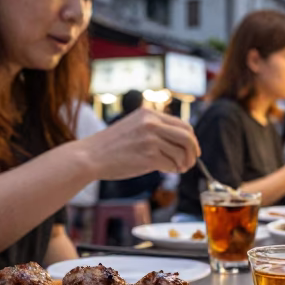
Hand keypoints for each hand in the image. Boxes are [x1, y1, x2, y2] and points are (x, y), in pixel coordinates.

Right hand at [79, 109, 199, 178]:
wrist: (90, 156)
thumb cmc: (110, 146)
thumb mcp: (133, 126)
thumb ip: (154, 129)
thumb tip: (180, 142)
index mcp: (149, 114)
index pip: (182, 124)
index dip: (191, 139)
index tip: (193, 150)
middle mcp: (152, 123)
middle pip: (187, 137)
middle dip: (193, 152)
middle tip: (191, 162)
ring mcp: (151, 139)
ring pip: (181, 153)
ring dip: (182, 164)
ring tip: (178, 169)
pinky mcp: (149, 156)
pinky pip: (171, 165)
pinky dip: (172, 170)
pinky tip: (167, 171)